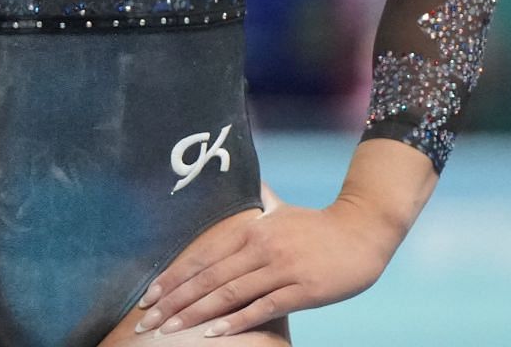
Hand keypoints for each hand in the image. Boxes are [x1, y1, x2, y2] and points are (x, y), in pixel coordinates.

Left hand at [134, 197, 399, 336]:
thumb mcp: (278, 209)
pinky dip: (236, 320)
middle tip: (148, 321)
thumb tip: (240, 178)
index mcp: (248, 228)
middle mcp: (259, 247)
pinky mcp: (302, 289)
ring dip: (196, 315)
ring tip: (170, 331)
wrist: (362, 231)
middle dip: (174, 302)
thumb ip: (254, 202)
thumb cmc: (316, 224)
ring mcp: (280, 268)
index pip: (200, 256)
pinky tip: (214, 332)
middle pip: (207, 278)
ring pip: (229, 294)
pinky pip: (263, 307)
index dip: (172, 277)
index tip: (147, 296)